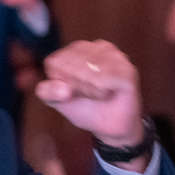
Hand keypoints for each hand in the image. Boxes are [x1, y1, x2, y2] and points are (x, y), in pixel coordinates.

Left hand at [35, 40, 145, 166]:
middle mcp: (96, 47)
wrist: (109, 127)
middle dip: (76, 87)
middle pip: (71, 67)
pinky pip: (103, 80)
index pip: (55, 63)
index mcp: (75, 50)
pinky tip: (107, 94)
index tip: (71, 91)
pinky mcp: (127, 70)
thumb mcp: (57, 100)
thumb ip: (47, 91)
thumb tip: (64, 88)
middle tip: (87, 95)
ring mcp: (114, 56)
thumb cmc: (84, 108)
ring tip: (98, 94)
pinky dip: (100, 92)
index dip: (59, 83)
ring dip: (89, 91)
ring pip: (87, 73)